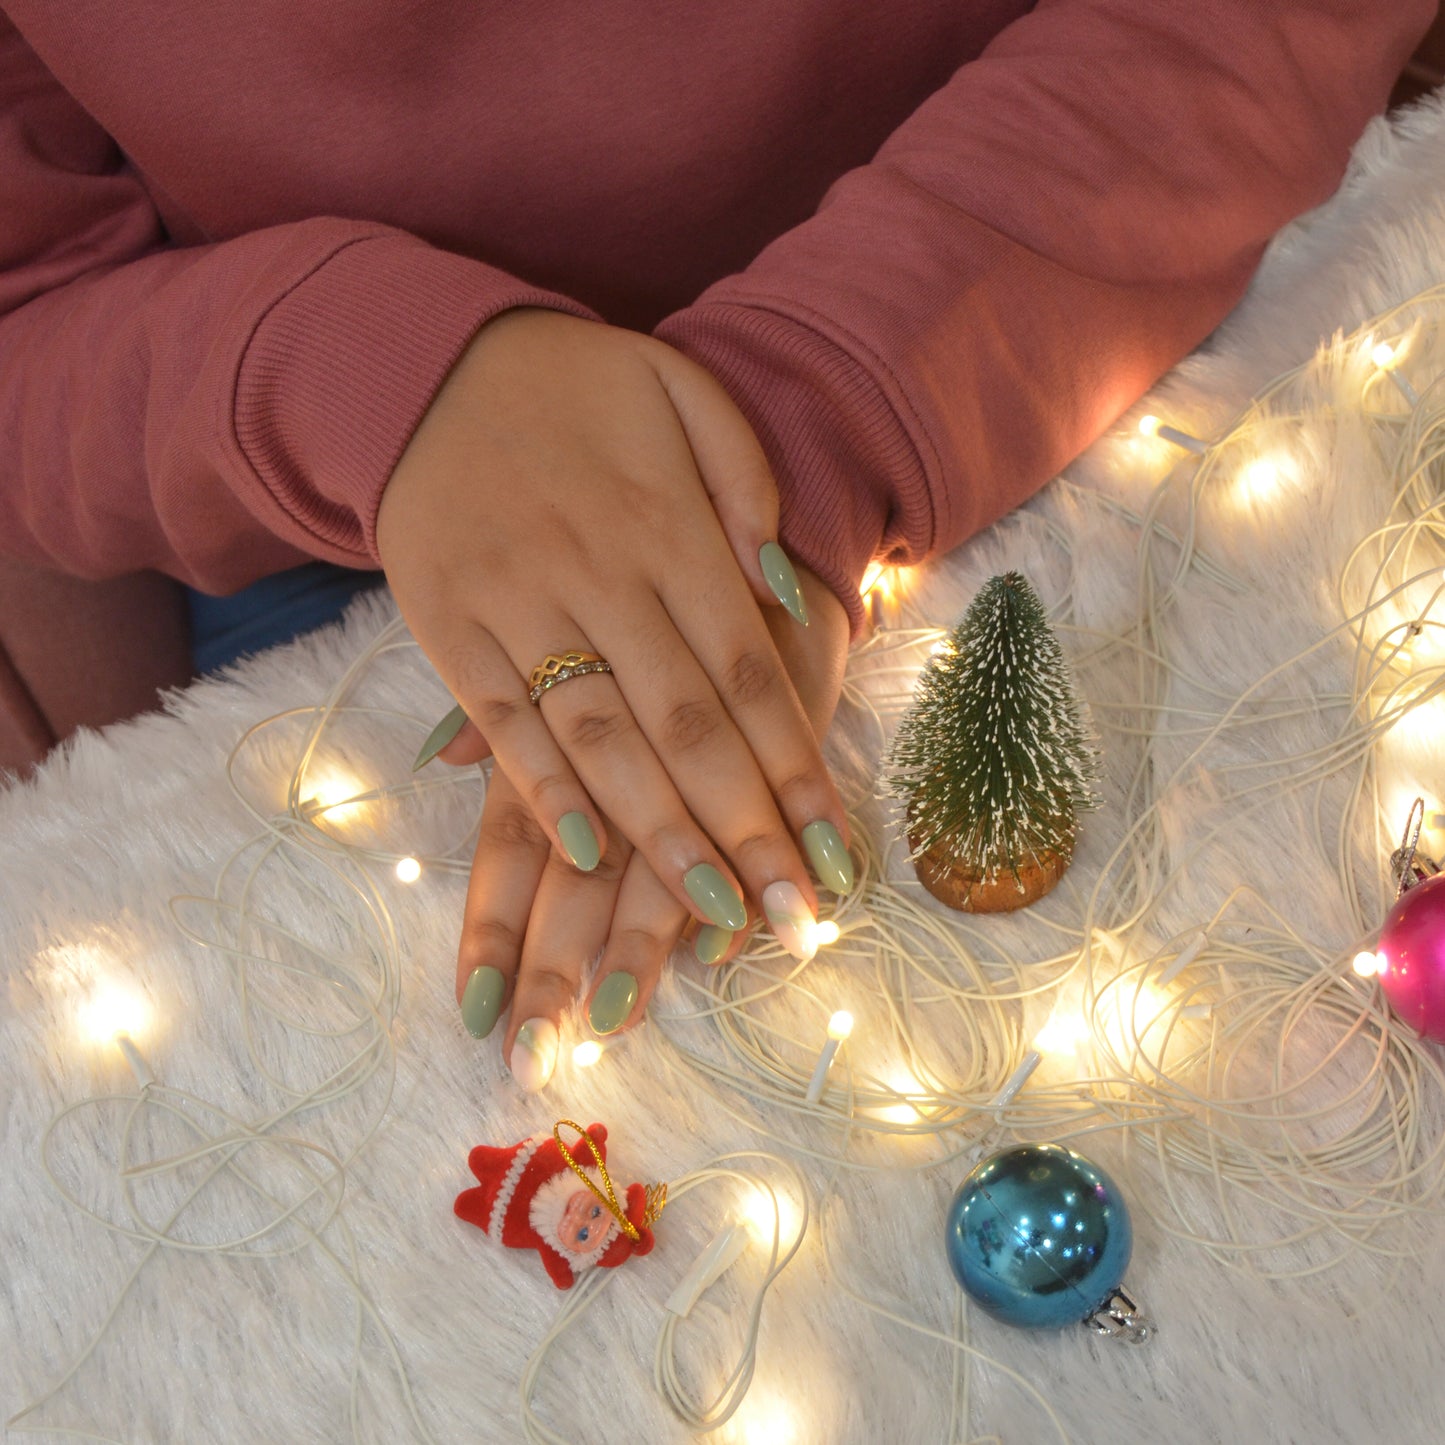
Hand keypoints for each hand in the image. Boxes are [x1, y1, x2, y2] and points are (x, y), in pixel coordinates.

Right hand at [379, 309, 844, 955]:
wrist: (430, 362)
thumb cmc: (579, 389)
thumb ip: (744, 484)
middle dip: (747, 827)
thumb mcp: (684, 392)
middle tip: (794, 917)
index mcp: (670, 526)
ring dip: (660, 830)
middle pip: (689, 722)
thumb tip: (776, 585)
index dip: (795, 770)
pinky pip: (503, 718)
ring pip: (601, 734)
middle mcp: (601, 572)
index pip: (749, 672)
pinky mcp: (448, 625)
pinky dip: (543, 787)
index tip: (834, 855)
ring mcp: (519, 602)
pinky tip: (586, 856)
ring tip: (715, 911)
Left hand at [444, 565, 851, 1089]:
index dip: (491, 922)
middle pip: (580, 861)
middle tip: (538, 1061)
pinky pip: (748, 805)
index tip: (470, 1010)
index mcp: (551, 702)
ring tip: (625, 1020)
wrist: (719, 470)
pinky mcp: (772, 694)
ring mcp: (699, 712)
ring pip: (670, 835)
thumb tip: (441, 761)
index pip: (513, 834)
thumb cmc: (618, 554)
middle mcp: (618, 717)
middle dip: (558, 961)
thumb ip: (500, 695)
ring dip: (650, 936)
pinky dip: (746, 861)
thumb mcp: (548, 610)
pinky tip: (732, 952)